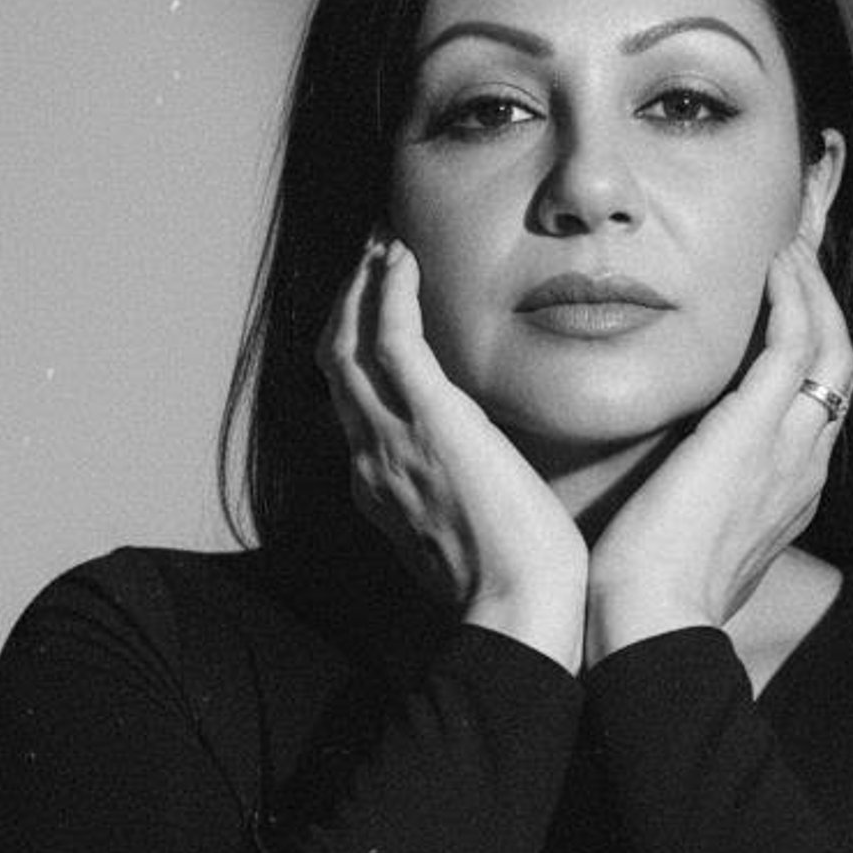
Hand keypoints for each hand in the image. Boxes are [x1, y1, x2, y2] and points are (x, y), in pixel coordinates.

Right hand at [317, 236, 587, 669]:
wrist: (517, 609)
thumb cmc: (514, 584)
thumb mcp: (470, 535)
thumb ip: (459, 500)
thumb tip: (482, 484)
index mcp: (378, 486)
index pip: (351, 404)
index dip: (354, 351)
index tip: (376, 312)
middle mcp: (369, 457)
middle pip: (334, 363)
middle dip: (347, 303)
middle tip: (370, 257)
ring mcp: (390, 436)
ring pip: (347, 341)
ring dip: (361, 284)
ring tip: (383, 243)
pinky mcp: (429, 418)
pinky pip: (390, 336)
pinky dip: (389, 290)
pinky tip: (402, 257)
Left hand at [584, 233, 852, 662]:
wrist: (651, 624)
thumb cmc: (647, 597)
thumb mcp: (683, 544)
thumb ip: (687, 508)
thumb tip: (657, 494)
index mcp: (787, 495)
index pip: (817, 407)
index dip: (810, 352)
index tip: (789, 310)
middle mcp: (802, 467)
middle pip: (840, 369)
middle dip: (825, 306)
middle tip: (801, 257)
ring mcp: (788, 447)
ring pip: (831, 348)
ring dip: (814, 290)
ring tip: (790, 246)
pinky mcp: (756, 429)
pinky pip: (794, 345)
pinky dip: (793, 298)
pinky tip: (774, 264)